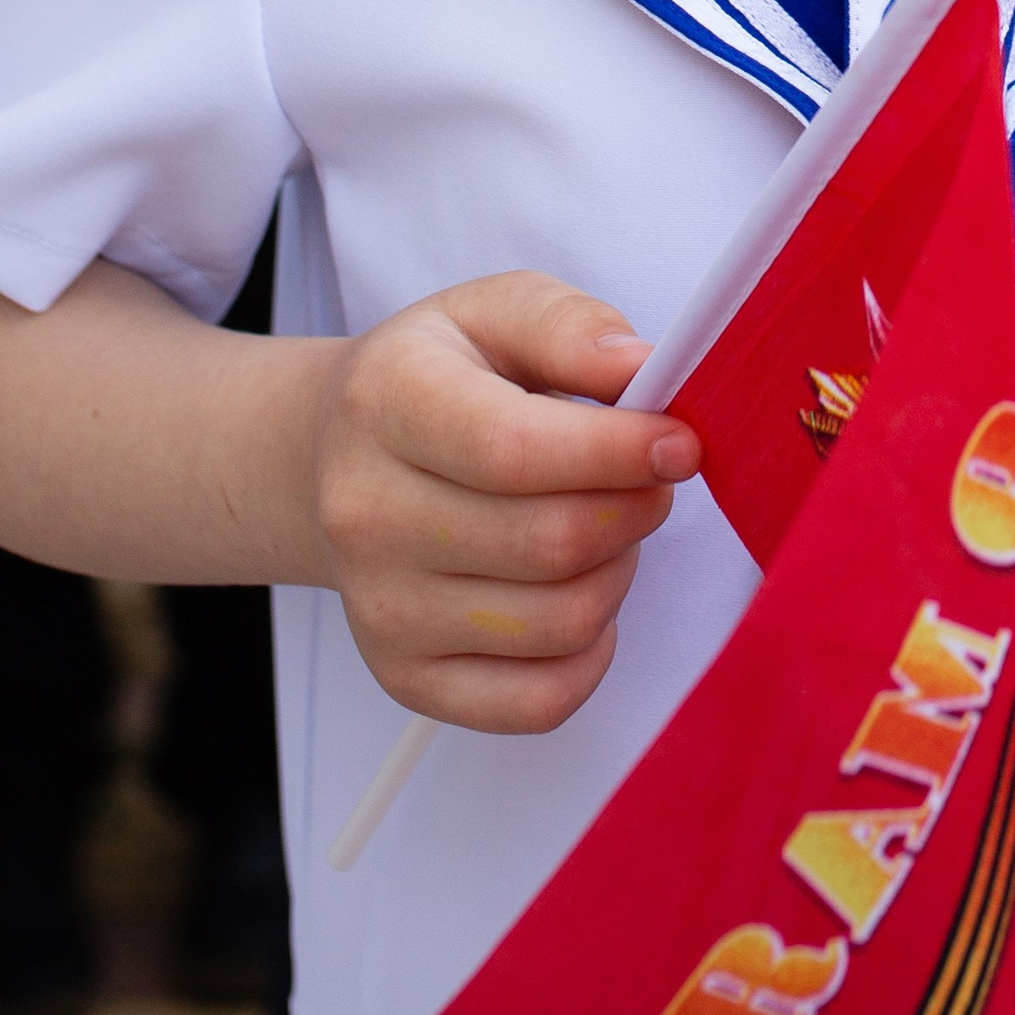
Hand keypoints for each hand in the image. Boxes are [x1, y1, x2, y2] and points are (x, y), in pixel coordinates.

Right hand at [307, 274, 699, 733]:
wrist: (334, 460)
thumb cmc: (438, 380)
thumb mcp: (494, 312)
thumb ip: (570, 327)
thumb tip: (642, 370)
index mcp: (385, 402)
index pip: (513, 450)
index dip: (618, 452)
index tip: (679, 441)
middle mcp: (364, 512)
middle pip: (551, 542)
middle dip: (634, 508)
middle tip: (647, 479)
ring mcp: (379, 607)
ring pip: (560, 622)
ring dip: (617, 572)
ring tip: (603, 526)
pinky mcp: (406, 677)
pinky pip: (539, 701)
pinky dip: (590, 654)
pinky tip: (579, 594)